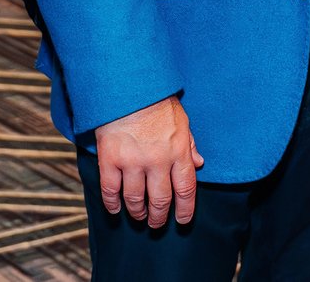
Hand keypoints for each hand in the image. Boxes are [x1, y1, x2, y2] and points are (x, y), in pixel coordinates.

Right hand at [94, 96, 204, 226]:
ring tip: (139, 216)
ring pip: (136, 199)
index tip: (183, 220)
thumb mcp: (181, 119)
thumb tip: (199, 164)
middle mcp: (157, 160)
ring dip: (137, 212)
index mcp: (178, 151)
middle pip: (161, 199)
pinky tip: (115, 209)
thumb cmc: (156, 101)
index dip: (185, 209)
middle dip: (160, 216)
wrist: (128, 86)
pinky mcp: (110, 159)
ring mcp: (133, 161)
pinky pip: (110, 190)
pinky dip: (112, 204)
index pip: (186, 189)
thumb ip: (189, 144)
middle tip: (157, 223)